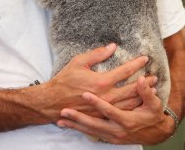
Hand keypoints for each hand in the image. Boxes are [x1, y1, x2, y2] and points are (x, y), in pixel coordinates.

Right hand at [43, 44, 152, 120]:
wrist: (54, 102)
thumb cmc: (65, 80)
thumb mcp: (79, 61)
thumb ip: (97, 54)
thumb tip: (112, 46)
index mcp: (101, 81)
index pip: (124, 71)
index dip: (136, 64)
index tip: (145, 58)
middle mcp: (106, 96)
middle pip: (132, 88)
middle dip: (144, 82)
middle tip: (154, 76)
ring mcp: (105, 107)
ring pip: (129, 102)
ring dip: (141, 95)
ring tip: (151, 90)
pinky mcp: (102, 115)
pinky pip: (122, 111)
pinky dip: (132, 107)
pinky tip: (138, 103)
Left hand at [57, 76, 173, 143]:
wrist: (155, 133)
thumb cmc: (153, 115)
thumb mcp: (154, 104)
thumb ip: (146, 92)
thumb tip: (141, 79)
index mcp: (126, 119)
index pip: (109, 110)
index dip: (97, 103)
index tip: (85, 94)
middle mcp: (117, 129)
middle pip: (94, 123)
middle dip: (79, 118)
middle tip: (64, 110)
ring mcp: (111, 134)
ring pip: (90, 130)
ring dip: (75, 124)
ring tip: (61, 117)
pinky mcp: (108, 136)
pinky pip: (90, 133)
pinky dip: (77, 129)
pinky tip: (64, 124)